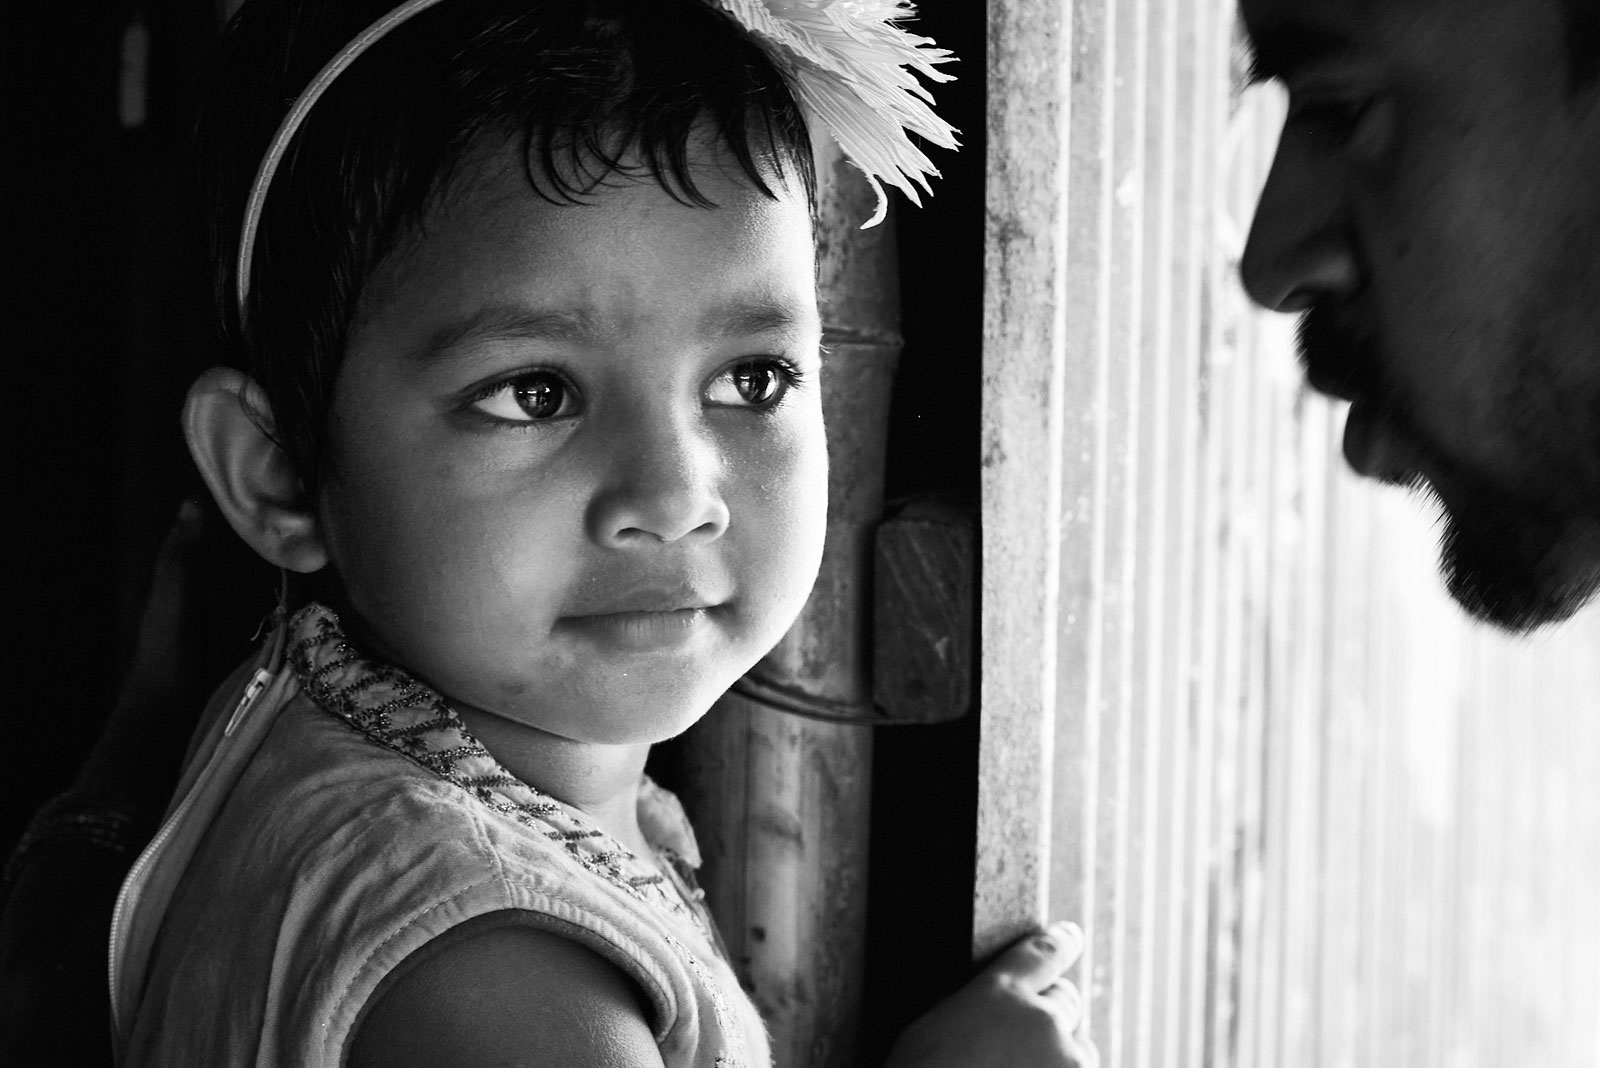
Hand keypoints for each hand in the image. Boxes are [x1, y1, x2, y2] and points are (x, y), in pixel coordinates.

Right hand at [884, 922, 1097, 1067]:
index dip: (1061, 942)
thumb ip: (973, 1010)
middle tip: (1025, 1045)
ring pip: (1081, 1051)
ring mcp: (1065, 1062)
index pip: (1042, 953)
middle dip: (1051, 1017)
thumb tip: (989, 1012)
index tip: (1070, 936)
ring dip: (1061, 1060)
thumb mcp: (933, 1029)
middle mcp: (1041, 1020)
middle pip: (1067, 1002)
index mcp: (1000, 993)